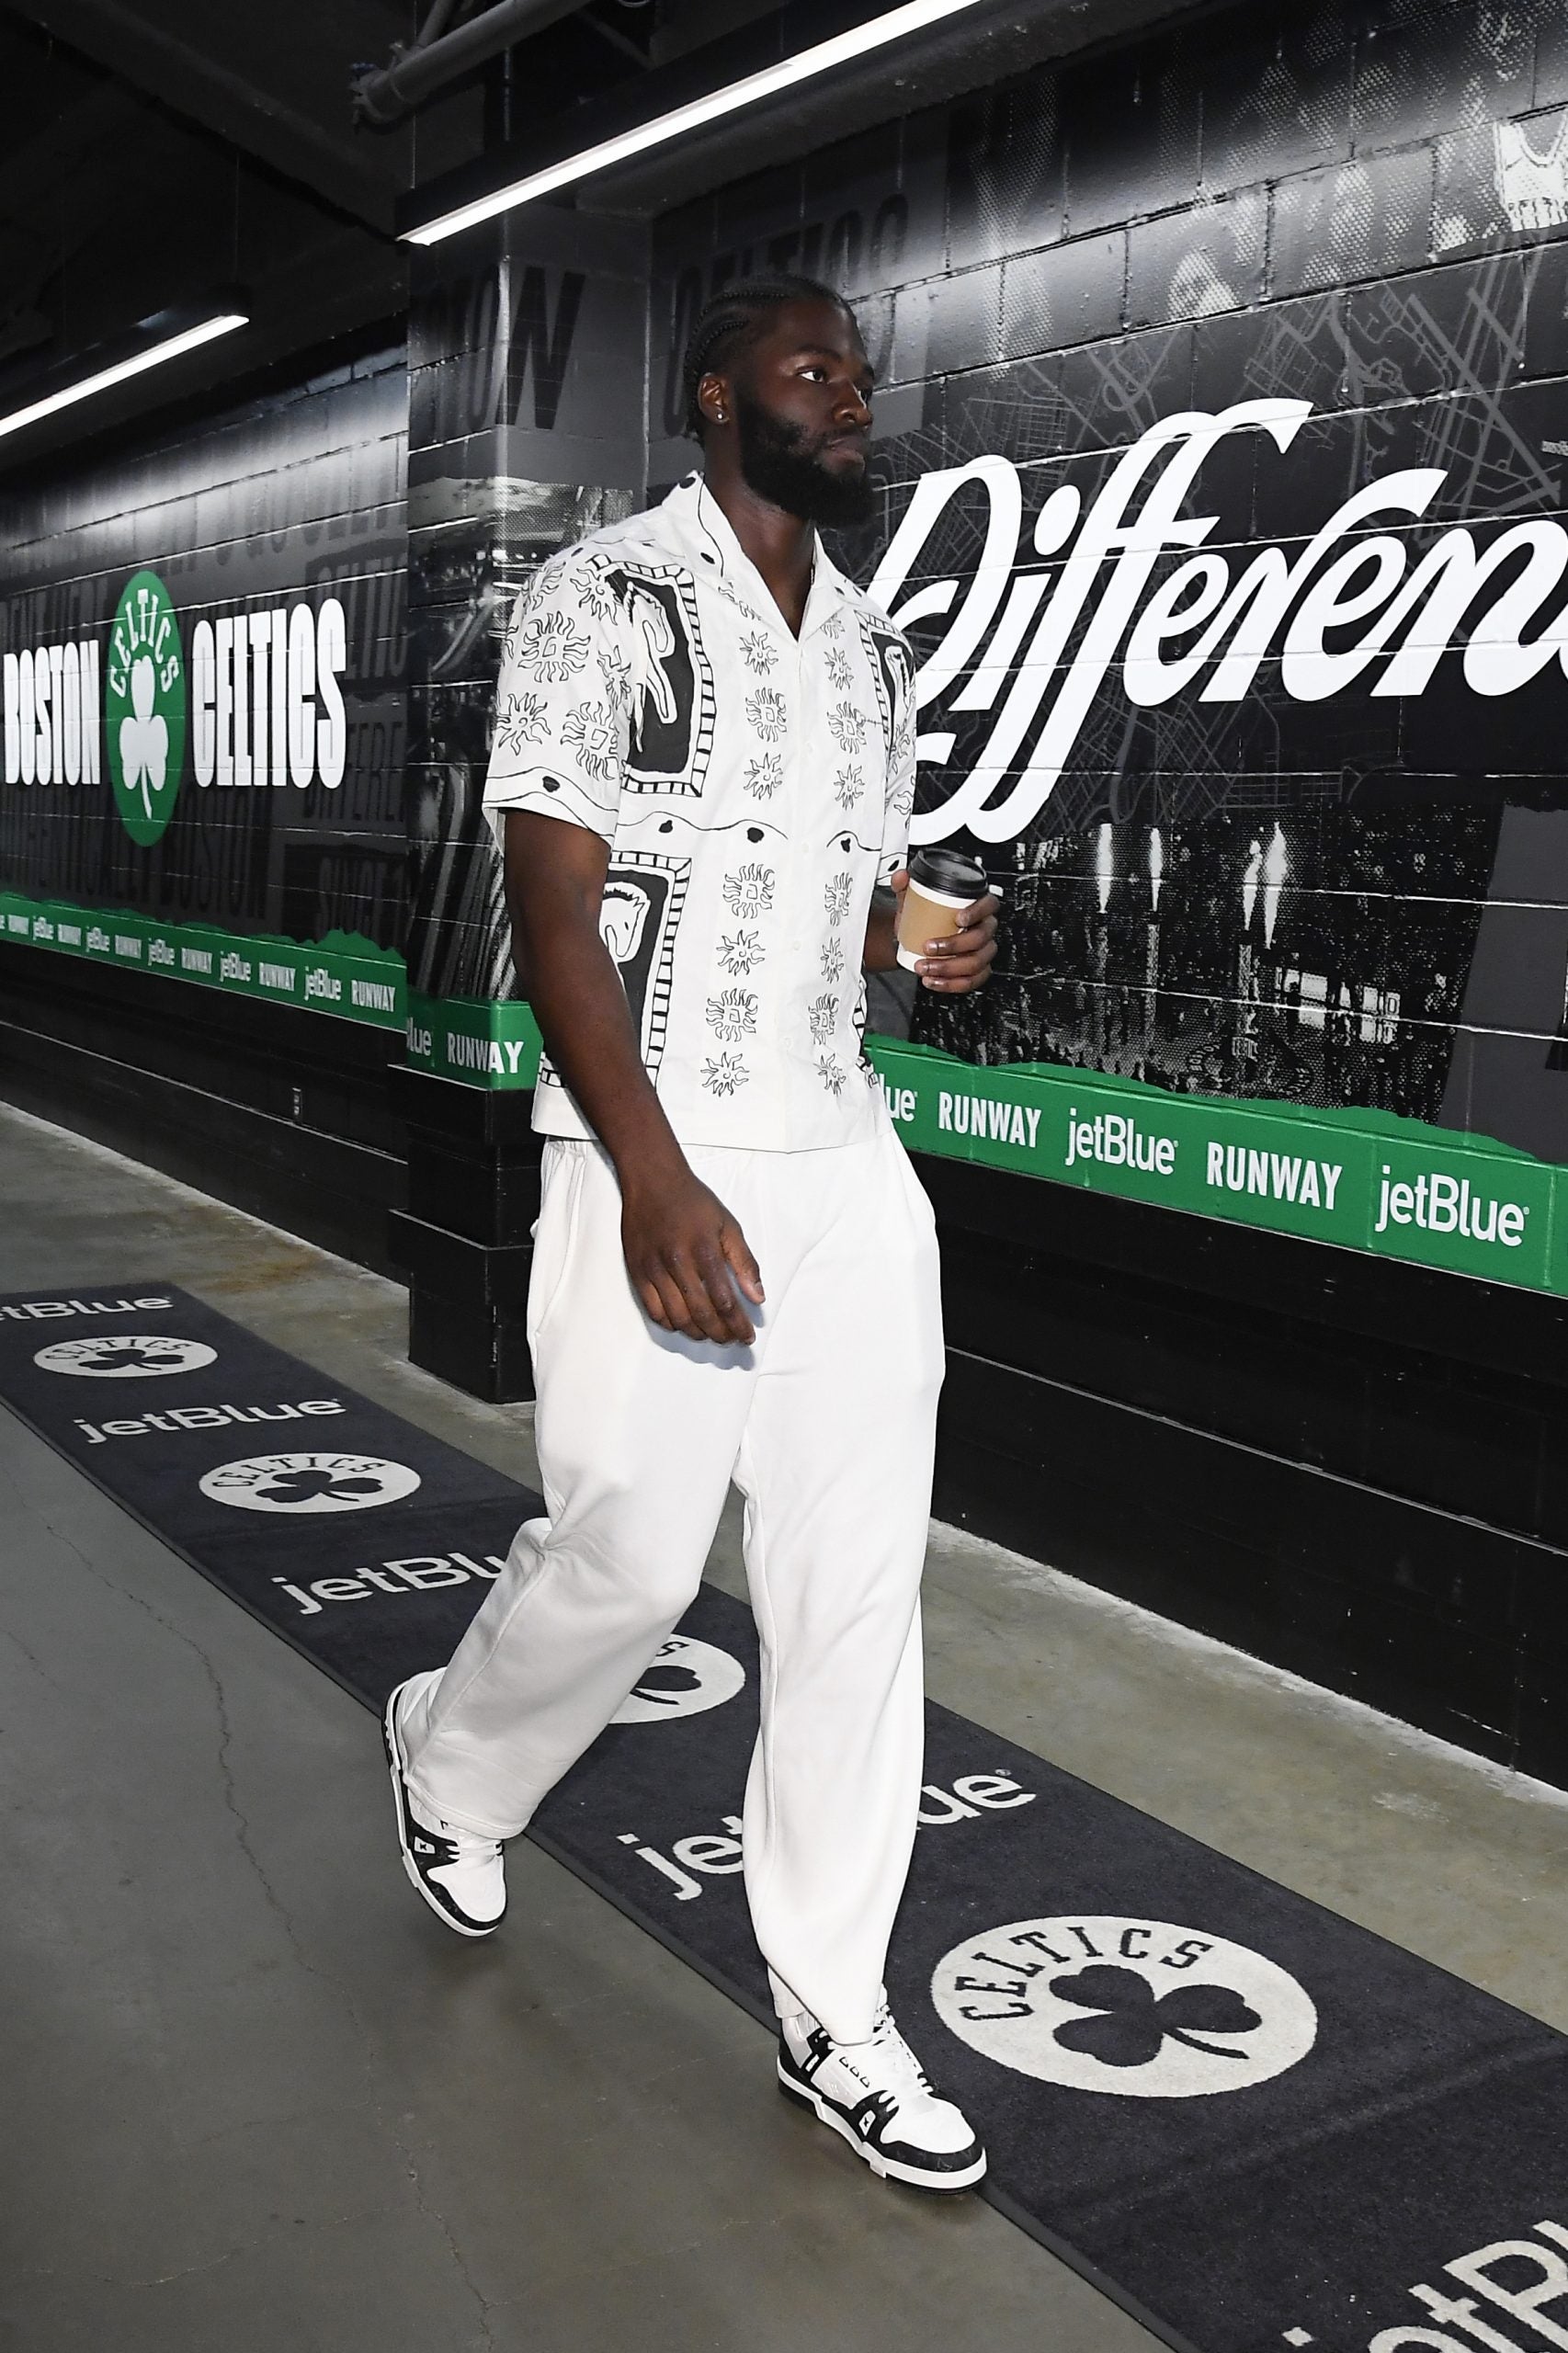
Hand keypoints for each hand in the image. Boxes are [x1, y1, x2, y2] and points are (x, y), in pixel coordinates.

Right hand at [621, 1164, 764, 1344]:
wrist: (653, 1181)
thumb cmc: (692, 1201)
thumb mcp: (728, 1225)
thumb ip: (744, 1263)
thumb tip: (757, 1296)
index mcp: (703, 1250)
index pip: (724, 1301)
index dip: (737, 1324)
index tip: (747, 1335)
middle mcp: (677, 1262)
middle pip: (701, 1314)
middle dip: (720, 1334)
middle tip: (732, 1340)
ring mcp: (654, 1269)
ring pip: (677, 1318)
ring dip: (697, 1333)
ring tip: (711, 1335)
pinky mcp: (637, 1272)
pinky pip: (654, 1311)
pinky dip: (671, 1324)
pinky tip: (685, 1324)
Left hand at [889, 870, 1000, 993]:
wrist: (916, 938)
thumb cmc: (924, 917)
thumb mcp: (914, 898)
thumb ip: (906, 885)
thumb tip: (901, 877)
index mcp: (978, 906)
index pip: (989, 905)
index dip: (977, 912)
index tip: (957, 918)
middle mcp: (984, 929)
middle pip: (980, 938)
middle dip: (954, 945)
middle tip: (929, 947)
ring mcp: (983, 952)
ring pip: (976, 963)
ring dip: (948, 967)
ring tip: (925, 966)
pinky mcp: (977, 972)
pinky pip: (972, 981)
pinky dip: (951, 984)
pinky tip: (933, 980)